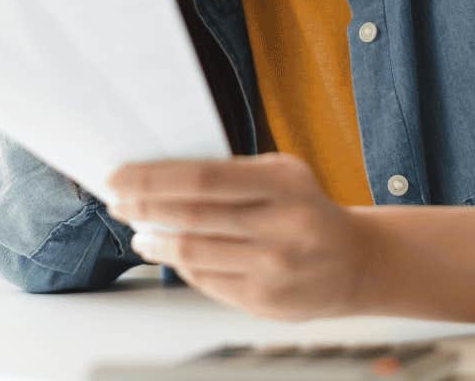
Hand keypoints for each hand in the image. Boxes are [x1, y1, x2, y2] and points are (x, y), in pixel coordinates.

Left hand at [105, 151, 375, 321]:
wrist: (357, 262)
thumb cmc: (308, 211)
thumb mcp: (284, 175)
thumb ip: (232, 173)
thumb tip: (161, 176)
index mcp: (283, 184)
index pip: (202, 179)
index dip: (152, 178)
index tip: (119, 177)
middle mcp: (282, 226)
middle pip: (191, 216)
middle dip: (143, 208)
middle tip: (117, 202)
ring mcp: (274, 268)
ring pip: (192, 254)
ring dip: (154, 241)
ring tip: (139, 231)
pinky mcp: (265, 300)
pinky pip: (205, 280)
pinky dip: (180, 265)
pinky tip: (171, 253)